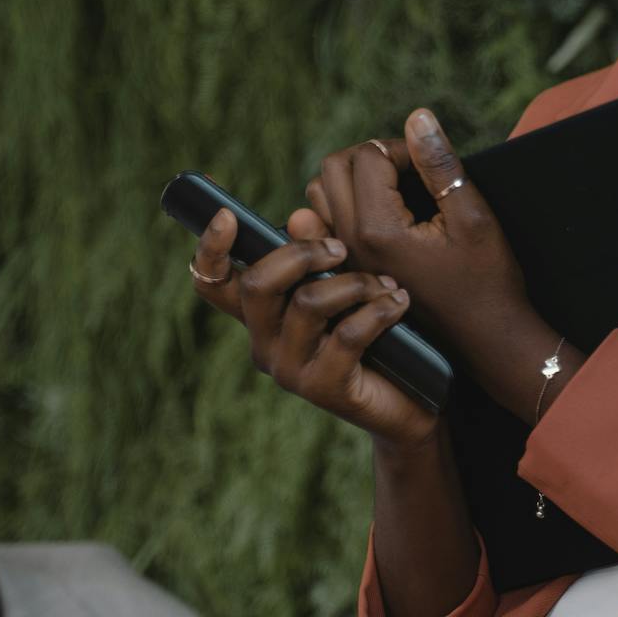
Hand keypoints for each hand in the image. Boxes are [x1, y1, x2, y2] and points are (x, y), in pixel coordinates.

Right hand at [188, 206, 438, 449]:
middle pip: (257, 285)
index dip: (210, 249)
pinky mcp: (323, 388)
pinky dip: (378, 311)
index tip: (227, 215)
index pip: (213, 284)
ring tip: (386, 285)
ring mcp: (289, 370)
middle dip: (302, 254)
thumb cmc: (375, 335)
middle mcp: (264, 344)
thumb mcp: (347, 286)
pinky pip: (347, 334)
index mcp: (261, 316)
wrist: (407, 402)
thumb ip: (320, 251)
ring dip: (355, 283)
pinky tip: (399, 303)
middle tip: (342, 250)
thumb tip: (299, 216)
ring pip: (307, 304)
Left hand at [310, 111, 556, 419]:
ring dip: (353, 179)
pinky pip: (325, 224)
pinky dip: (344, 206)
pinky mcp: (351, 272)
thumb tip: (417, 117)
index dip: (402, 148)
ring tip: (395, 189)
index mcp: (378, 230)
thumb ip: (441, 165)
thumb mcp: (473, 217)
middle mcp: (351, 245)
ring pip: (321, 195)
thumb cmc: (488, 281)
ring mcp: (347, 261)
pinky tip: (379, 212)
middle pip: (333, 169)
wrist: (487, 341)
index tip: (431, 164)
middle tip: (409, 169)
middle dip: (369, 156)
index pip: (368, 157)